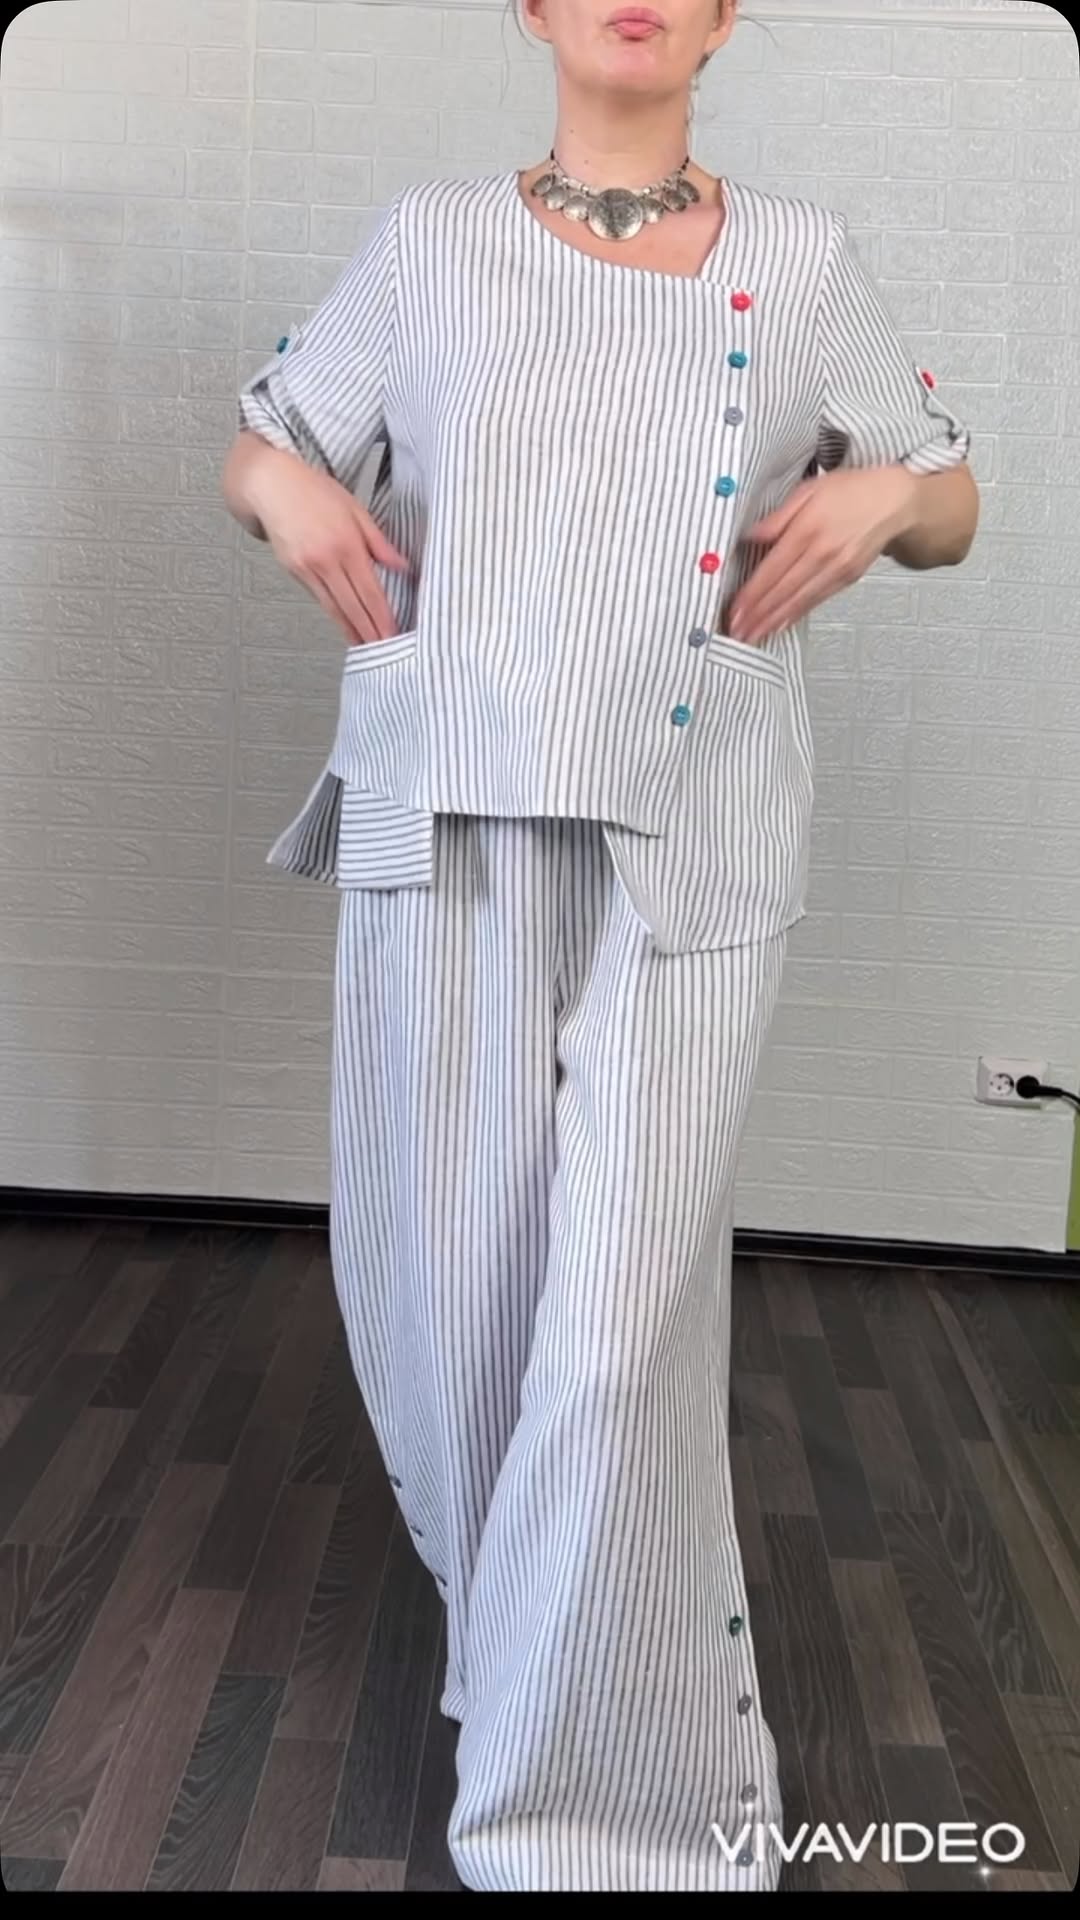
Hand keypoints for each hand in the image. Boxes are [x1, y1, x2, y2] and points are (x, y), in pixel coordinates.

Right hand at [250, 443, 408, 645]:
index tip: (393, 633)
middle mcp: (326, 560)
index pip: (370, 591)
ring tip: (365, 645)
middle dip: (369, 631)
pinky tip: (345, 624)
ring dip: (351, 629)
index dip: (383, 617)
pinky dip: (334, 614)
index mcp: (347, 544)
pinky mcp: (293, 571)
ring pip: (334, 607)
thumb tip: (402, 566)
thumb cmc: (314, 491)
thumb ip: (379, 542)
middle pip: (352, 606)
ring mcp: (307, 568)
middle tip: (383, 649)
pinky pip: (318, 597)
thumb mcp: (355, 510)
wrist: (271, 485)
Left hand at [728, 466, 918, 643]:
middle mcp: (823, 553)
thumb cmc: (849, 491)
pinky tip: (779, 625)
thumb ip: (779, 516)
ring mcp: (837, 569)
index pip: (772, 569)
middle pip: (783, 590)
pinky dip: (796, 615)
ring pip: (799, 600)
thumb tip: (751, 535)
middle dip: (757, 615)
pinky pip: (816, 600)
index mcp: (808, 529)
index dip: (751, 594)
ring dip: (773, 621)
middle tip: (736, 632)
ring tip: (753, 636)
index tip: (734, 610)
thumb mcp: (809, 490)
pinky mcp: (847, 578)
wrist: (893, 501)